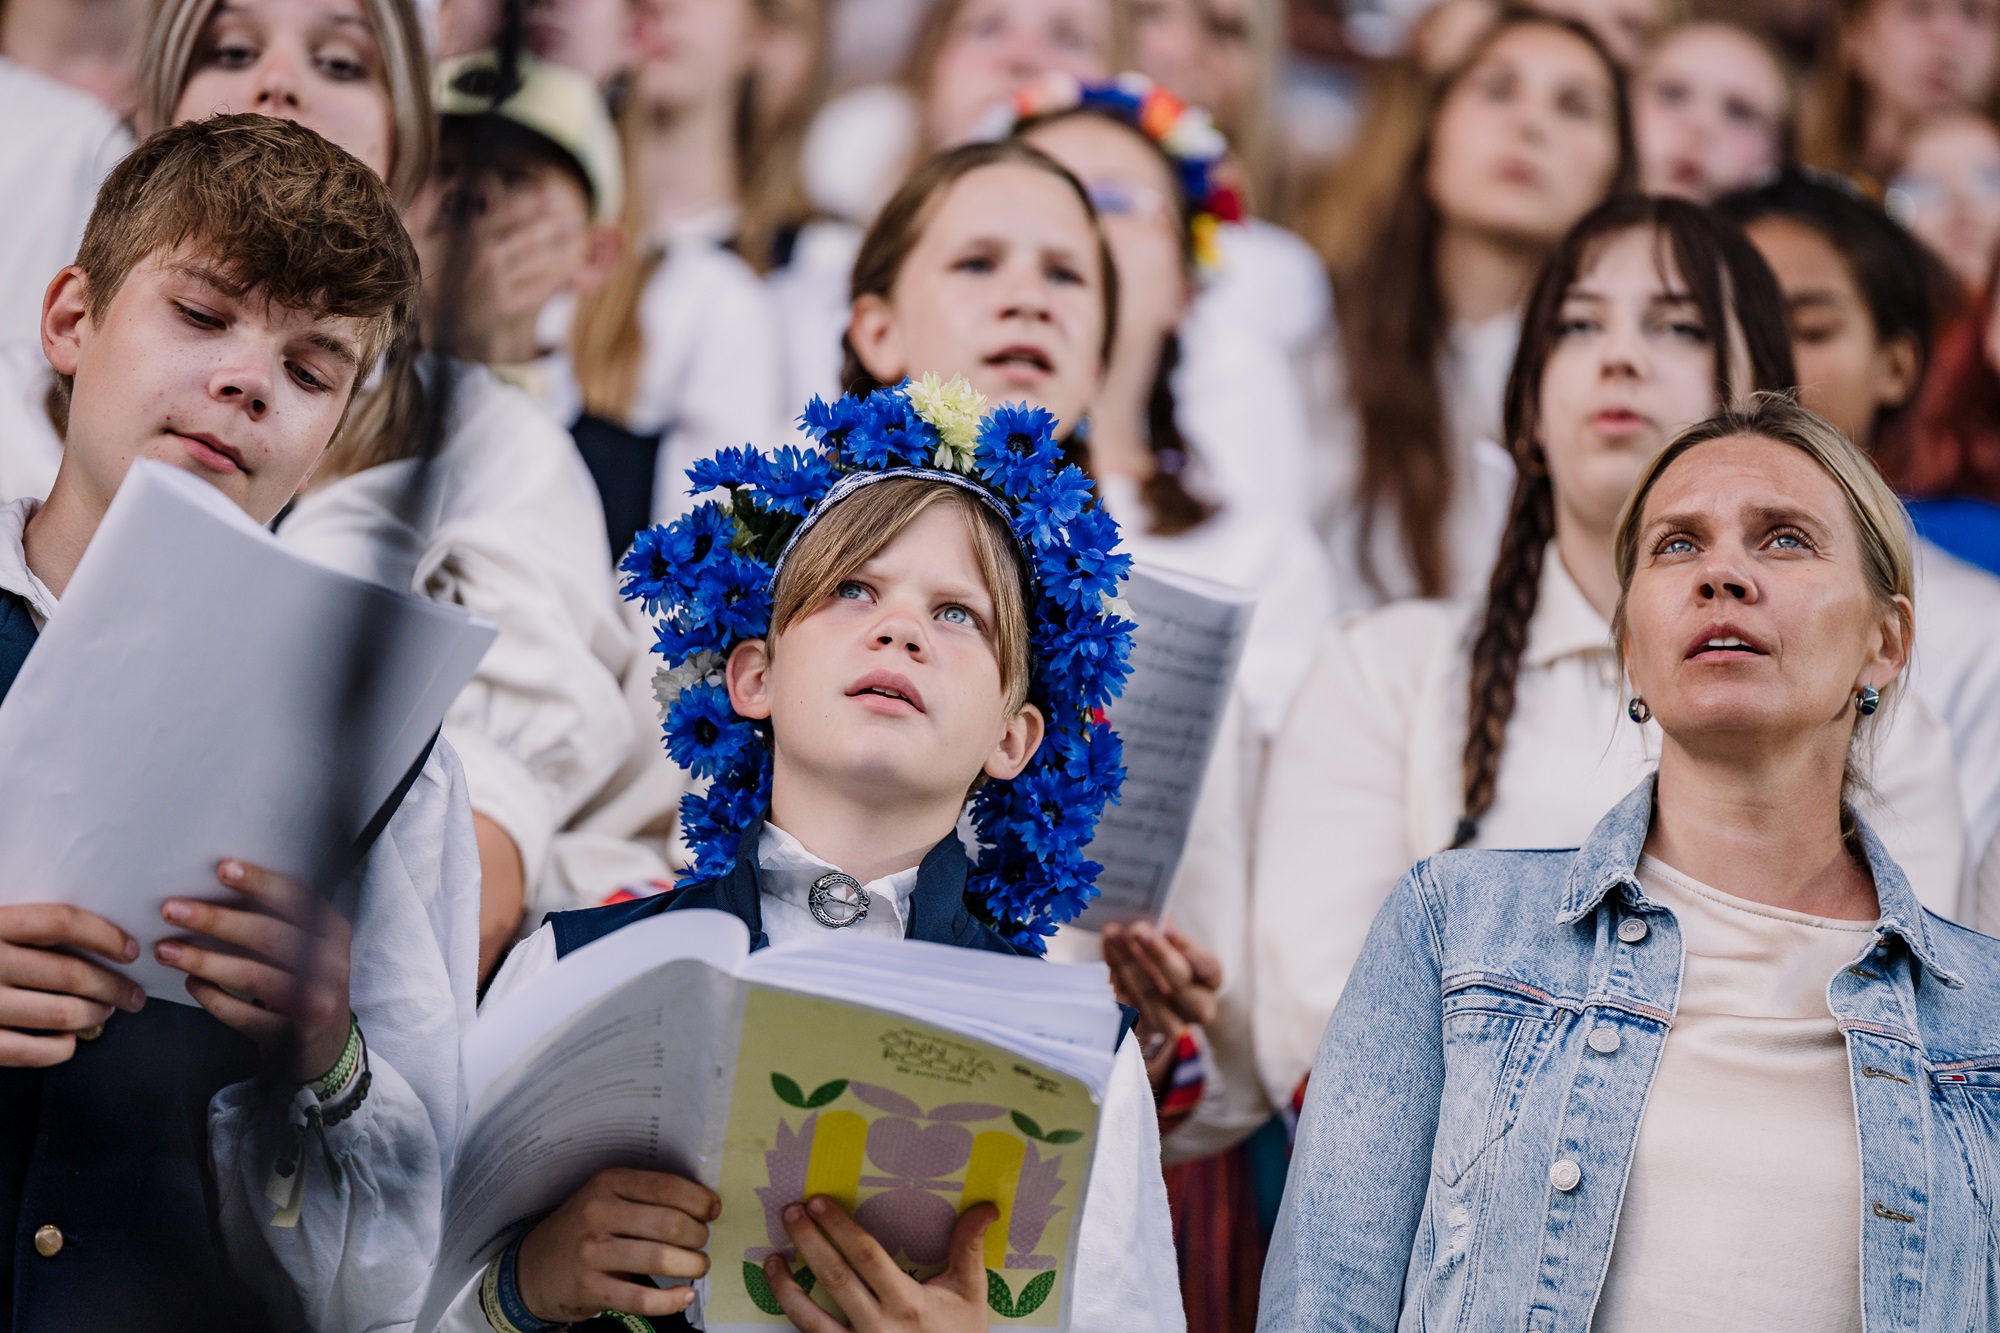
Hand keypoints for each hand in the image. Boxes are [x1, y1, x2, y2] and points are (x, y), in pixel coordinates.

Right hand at [0, 903, 144, 1065]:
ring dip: (96, 1014)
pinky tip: (70, 1041)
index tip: (131, 949)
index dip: (104, 935)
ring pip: (61, 1013)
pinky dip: (62, 1048)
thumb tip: (91, 937)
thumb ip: (22, 927)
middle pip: (71, 972)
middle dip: (113, 985)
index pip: (60, 922)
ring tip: (108, 1012)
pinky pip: (33, 1051)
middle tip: (133, 992)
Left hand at [155, 860, 351, 1081]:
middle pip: (268, 935)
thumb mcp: (306, 946)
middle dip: (216, 920)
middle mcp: (330, 963)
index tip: (222, 869)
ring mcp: (314, 1001)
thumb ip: (278, 921)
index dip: (259, 883)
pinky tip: (192, 984)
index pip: (296, 899)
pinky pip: (244, 1014)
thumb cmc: (303, 982)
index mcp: (332, 931)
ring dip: (205, 961)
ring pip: (253, 975)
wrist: (324, 1045)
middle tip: (172, 910)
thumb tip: (217, 886)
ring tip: (166, 951)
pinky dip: (213, 998)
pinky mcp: (293, 1033)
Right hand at [514, 1168, 717, 1323]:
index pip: (666, 1187)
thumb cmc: (584, 1228)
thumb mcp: (607, 1197)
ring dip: (692, 1265)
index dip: (698, 1200)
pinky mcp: (590, 1289)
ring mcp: (592, 1253)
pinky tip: (685, 1295)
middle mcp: (598, 1213)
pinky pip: (641, 1299)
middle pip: (669, 1224)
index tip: (713, 1211)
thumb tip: (704, 1205)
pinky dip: (671, 1300)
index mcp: (608, 1183)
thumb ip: (646, 1196)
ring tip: (698, 1266)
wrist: (534, 1267)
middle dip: (698, 1235)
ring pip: (659, 1259)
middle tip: (702, 1242)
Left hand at [767, 1195, 995, 1332]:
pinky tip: (781, 1294)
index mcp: (908, 1305)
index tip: (819, 1202)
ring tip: (772, 1257)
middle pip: (835, 1278)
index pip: (867, 1257)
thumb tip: (986, 1207)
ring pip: (811, 1316)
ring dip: (786, 1285)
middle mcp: (878, 1327)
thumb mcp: (971, 1295)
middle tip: (790, 1212)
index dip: (841, 1228)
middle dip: (809, 1242)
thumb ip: (969, 1250)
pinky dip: (792, 1316)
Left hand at [1101, 919, 1221, 1077]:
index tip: (1166, 930)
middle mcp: (1196, 1006)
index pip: (1208, 967)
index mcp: (1210, 983)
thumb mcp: (1173, 948)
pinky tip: (1108, 948)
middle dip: (1158, 955)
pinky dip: (1113, 972)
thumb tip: (1156, 916)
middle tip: (1138, 930)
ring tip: (1115, 934)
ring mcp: (1169, 1022)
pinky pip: (1124, 1001)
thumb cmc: (1167, 966)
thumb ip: (1168, 935)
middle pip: (1181, 984)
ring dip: (1129, 962)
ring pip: (1149, 995)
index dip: (1187, 949)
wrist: (1150, 1003)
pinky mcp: (1141, 1029)